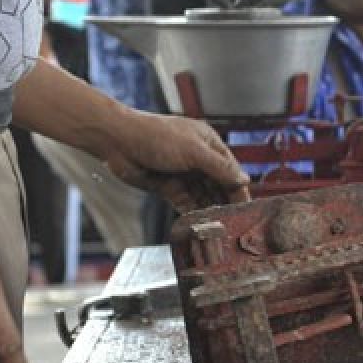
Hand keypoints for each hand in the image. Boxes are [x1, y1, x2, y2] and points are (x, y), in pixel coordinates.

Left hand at [98, 111, 249, 212]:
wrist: (118, 141)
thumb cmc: (154, 136)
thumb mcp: (194, 151)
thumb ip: (220, 168)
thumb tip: (244, 181)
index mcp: (208, 145)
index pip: (231, 171)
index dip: (238, 190)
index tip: (245, 209)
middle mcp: (198, 159)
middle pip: (218, 186)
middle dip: (224, 203)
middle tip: (231, 222)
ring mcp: (183, 174)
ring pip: (203, 196)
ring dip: (209, 210)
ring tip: (216, 226)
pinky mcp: (169, 187)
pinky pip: (185, 203)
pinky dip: (192, 213)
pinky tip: (198, 224)